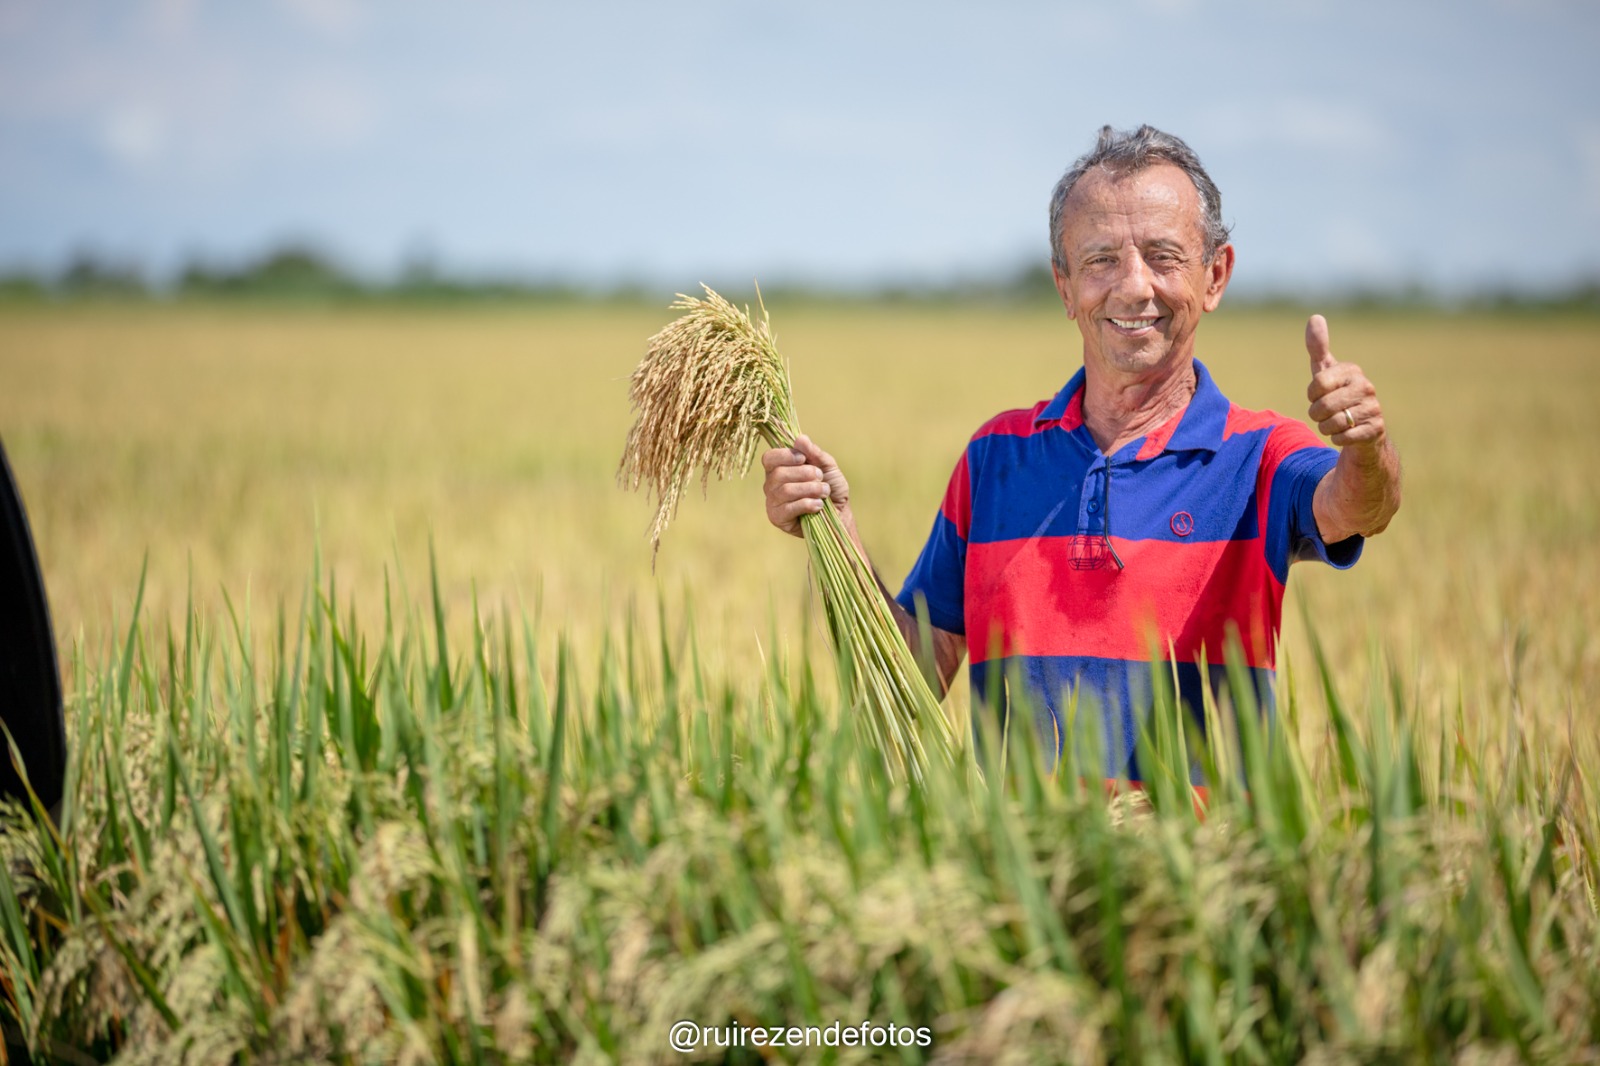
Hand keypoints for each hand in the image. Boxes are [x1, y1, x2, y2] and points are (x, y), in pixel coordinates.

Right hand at [760, 434, 850, 537]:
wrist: (840, 514)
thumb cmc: (831, 488)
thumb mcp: (827, 466)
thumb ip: (814, 452)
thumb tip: (800, 438)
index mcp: (779, 468)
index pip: (769, 458)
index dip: (785, 456)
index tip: (803, 458)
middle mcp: (771, 484)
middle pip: (778, 474)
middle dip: (805, 474)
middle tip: (821, 477)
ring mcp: (772, 502)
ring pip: (785, 490)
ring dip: (810, 489)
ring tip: (824, 492)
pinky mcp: (778, 518)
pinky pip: (788, 508)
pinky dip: (807, 504)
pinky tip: (818, 506)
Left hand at [1305, 314, 1385, 449]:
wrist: (1362, 430)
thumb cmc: (1338, 396)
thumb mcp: (1325, 373)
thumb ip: (1318, 348)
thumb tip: (1315, 317)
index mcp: (1352, 371)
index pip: (1318, 384)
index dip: (1312, 395)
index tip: (1320, 395)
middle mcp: (1366, 387)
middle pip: (1323, 406)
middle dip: (1317, 414)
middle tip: (1325, 413)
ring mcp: (1374, 408)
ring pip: (1332, 424)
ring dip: (1326, 428)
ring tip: (1336, 423)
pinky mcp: (1376, 430)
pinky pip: (1342, 438)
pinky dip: (1337, 439)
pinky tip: (1346, 433)